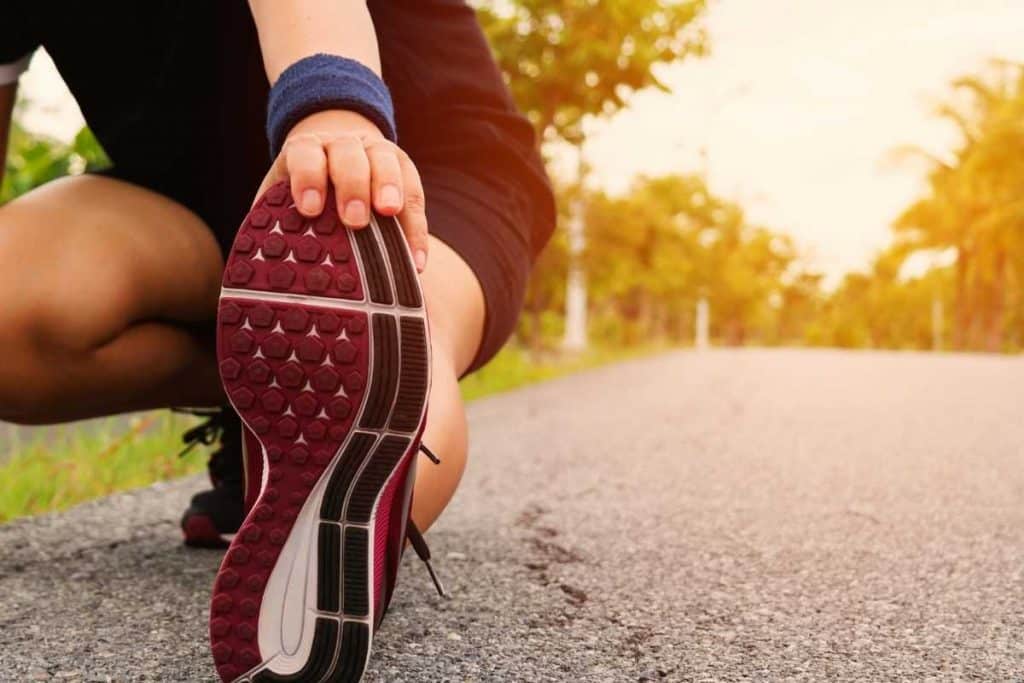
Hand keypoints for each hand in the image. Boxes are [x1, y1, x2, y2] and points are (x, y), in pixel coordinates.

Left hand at [254, 109, 428, 271]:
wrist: (335, 157)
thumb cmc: (305, 193)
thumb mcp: (282, 197)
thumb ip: (273, 221)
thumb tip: (260, 268)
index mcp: (308, 149)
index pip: (306, 155)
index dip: (307, 178)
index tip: (309, 209)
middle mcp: (343, 144)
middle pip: (350, 155)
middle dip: (353, 185)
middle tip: (354, 219)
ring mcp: (377, 151)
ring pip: (387, 161)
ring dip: (391, 189)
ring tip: (390, 215)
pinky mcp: (404, 168)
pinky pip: (415, 193)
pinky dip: (416, 228)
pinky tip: (416, 260)